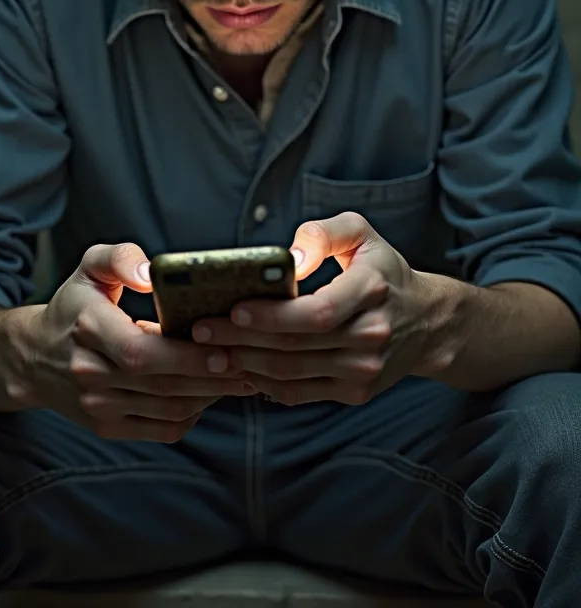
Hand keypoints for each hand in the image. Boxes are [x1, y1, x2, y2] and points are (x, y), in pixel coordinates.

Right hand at [10, 243, 253, 440]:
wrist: (34, 358)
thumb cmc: (75, 305)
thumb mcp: (89, 267)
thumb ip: (119, 258)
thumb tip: (149, 275)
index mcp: (88, 328)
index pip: (140, 352)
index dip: (184, 356)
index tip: (223, 349)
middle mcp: (89, 373)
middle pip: (162, 385)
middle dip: (212, 377)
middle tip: (250, 362)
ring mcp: (97, 406)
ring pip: (168, 410)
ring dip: (210, 396)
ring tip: (242, 376)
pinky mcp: (108, 426)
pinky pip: (162, 428)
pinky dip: (193, 413)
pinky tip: (210, 393)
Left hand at [192, 213, 448, 405]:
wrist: (426, 321)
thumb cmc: (382, 270)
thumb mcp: (360, 234)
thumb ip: (322, 233)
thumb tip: (288, 260)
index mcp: (373, 290)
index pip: (318, 313)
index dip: (272, 317)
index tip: (233, 309)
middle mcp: (372, 335)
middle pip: (295, 346)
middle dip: (241, 340)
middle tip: (200, 329)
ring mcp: (365, 370)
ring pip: (292, 373)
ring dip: (245, 364)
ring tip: (209, 350)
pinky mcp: (355, 392)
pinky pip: (299, 393)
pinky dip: (264, 383)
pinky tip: (239, 367)